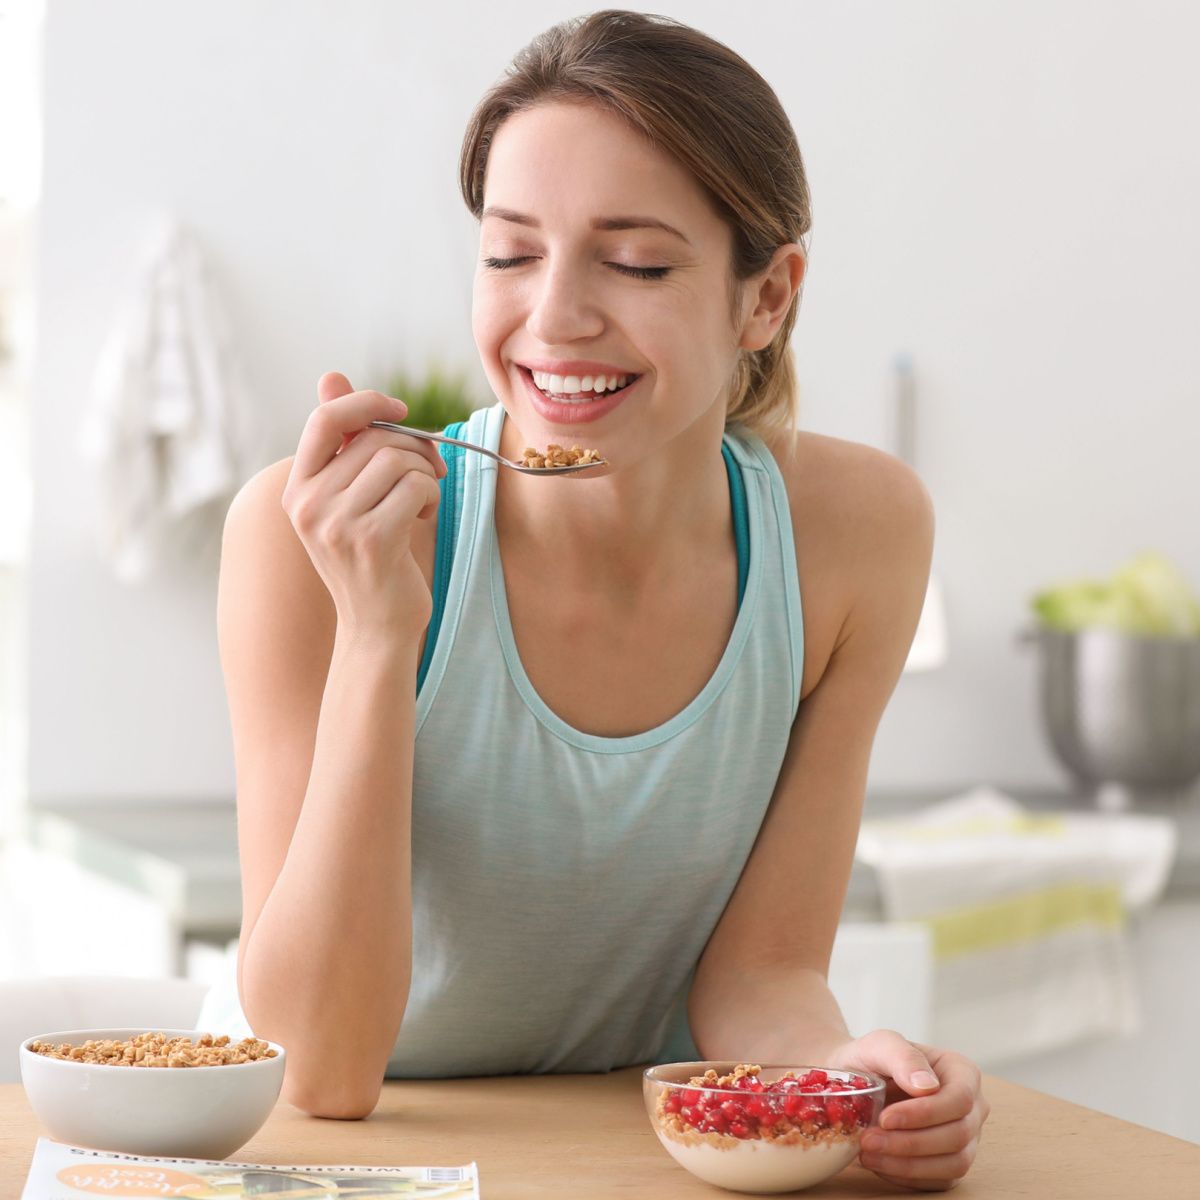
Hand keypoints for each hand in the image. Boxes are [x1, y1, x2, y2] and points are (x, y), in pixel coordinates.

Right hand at [281, 372, 447, 638]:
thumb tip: (332, 376)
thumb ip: (344, 442)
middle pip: (376, 439)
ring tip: (418, 505)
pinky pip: (417, 487)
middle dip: (414, 449)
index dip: (367, 403)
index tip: (399, 411)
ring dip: (425, 477)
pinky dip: (431, 497)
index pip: (326, 418)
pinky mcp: (372, 541)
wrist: (377, 626)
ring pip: (400, 461)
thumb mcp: (349, 498)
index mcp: (297, 488)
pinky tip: (420, 521)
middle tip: (429, 474)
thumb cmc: (372, 558)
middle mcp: (307, 504)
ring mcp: (336, 524)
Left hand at [826, 1030, 988, 1190]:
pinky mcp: (950, 1164)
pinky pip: (939, 1181)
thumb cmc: (873, 1059)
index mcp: (962, 1073)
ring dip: (908, 1165)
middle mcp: (972, 1108)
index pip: (959, 1099)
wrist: (855, 1080)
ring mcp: (965, 1139)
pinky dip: (907, 1177)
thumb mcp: (881, 1044)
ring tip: (868, 1154)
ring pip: (953, 1164)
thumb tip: (928, 1086)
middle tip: (868, 1141)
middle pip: (958, 1135)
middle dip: (910, 1143)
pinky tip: (878, 1163)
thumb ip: (903, 1057)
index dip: (925, 1113)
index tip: (886, 1118)